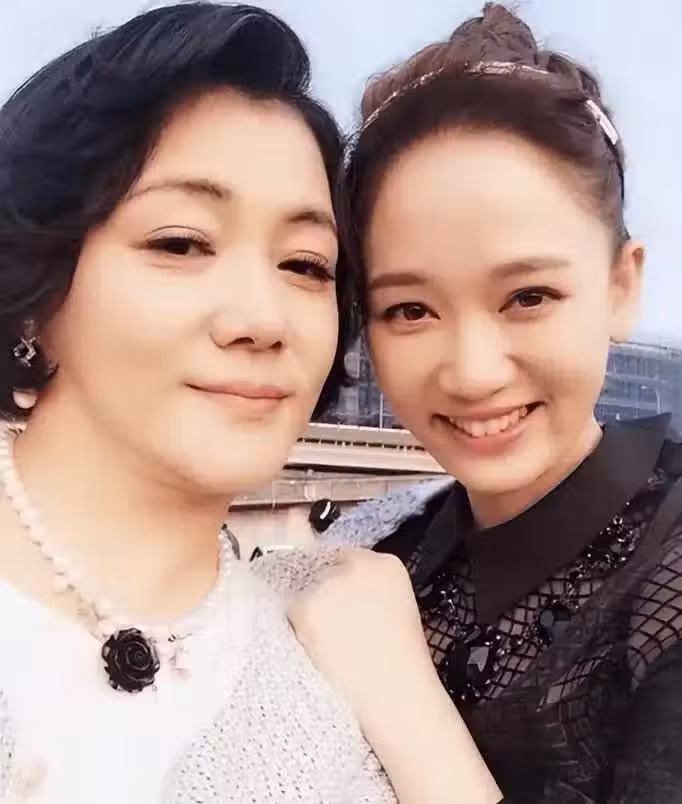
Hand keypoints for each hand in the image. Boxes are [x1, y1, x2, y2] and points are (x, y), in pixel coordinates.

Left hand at [287, 547, 436, 723]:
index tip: (341, 602)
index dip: (342, 583)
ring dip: (312, 614)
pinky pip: (293, 614)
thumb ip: (370, 588)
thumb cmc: (402, 662)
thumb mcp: (398, 607)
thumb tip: (341, 590)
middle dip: (326, 596)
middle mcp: (356, 565)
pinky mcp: (306, 606)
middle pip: (324, 572)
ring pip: (306, 593)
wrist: (396, 696)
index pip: (348, 558)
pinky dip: (301, 632)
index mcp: (387, 564)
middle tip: (338, 630)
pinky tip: (324, 651)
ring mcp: (329, 583)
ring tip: (334, 646)